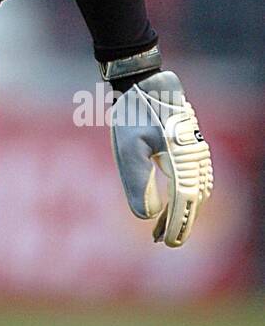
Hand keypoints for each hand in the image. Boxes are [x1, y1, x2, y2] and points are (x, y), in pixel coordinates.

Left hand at [109, 70, 212, 246]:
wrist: (145, 82)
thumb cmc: (133, 113)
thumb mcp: (127, 149)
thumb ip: (138, 183)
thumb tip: (150, 215)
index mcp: (180, 156)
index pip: (184, 200)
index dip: (177, 225)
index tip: (166, 244)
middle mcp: (195, 155)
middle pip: (193, 199)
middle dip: (179, 223)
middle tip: (160, 241)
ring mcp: (197, 150)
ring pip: (197, 190)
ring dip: (183, 212)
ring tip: (161, 229)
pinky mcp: (194, 147)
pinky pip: (196, 179)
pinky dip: (187, 196)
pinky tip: (171, 205)